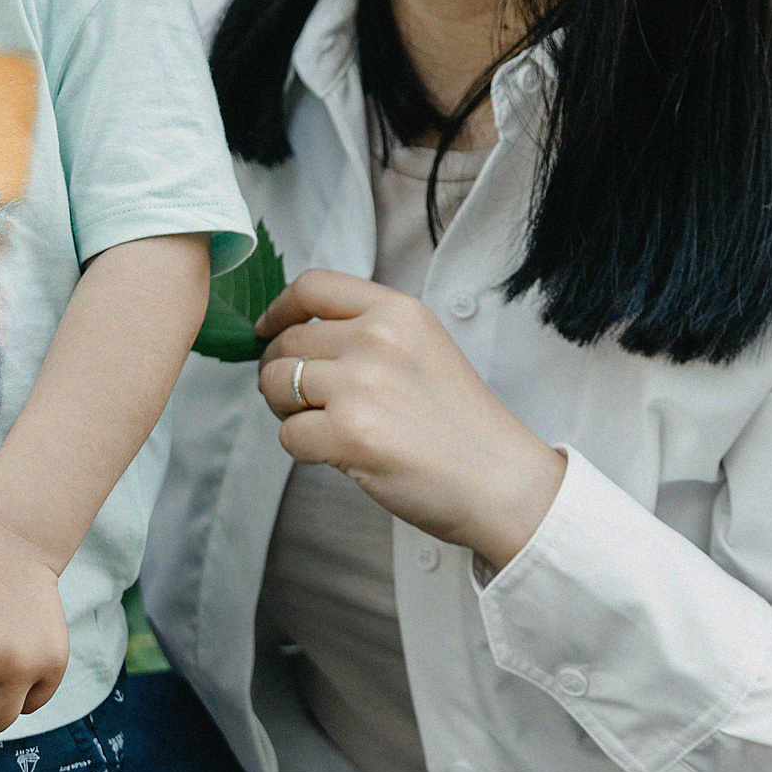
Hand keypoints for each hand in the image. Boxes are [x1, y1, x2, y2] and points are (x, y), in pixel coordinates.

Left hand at [256, 269, 565, 570]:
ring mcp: (361, 384)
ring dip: (287, 410)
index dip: (279, 310)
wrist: (503, 483)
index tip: (268, 329)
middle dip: (280, 372)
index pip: (312, 287)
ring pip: (276, 385)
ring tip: (324, 424)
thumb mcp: (425, 349)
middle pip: (287, 342)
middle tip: (301, 399)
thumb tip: (296, 335)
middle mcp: (376, 339)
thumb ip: (369, 332)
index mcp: (397, 312)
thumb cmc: (465, 427)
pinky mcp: (349, 433)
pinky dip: (303, 448)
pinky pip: (288, 434)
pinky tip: (339, 453)